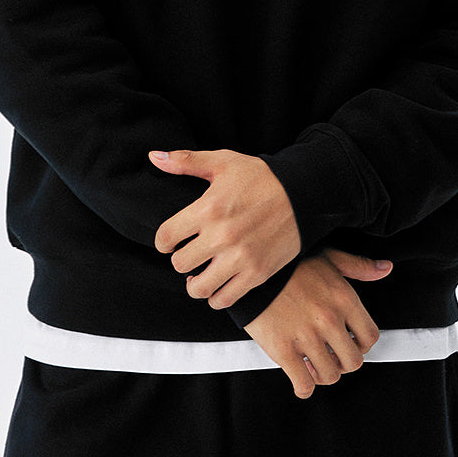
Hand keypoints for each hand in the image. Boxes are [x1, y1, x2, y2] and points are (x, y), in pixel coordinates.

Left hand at [150, 148, 301, 309]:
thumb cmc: (261, 177)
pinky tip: (218, 283)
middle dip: (180, 259)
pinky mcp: (257, 273)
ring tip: (200, 273)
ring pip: (198, 288)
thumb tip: (154, 157)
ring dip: (195, 283)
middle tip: (189, 253)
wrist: (304, 193)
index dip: (162, 241)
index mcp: (208, 208)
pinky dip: (216, 296)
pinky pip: (225, 299)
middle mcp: (222, 236)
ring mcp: (240, 258)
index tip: (170, 241)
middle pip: (180, 264)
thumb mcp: (223, 161)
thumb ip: (185, 161)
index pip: (166, 237)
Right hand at [241, 248, 393, 398]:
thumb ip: (358, 266)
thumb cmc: (290, 264)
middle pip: (353, 362)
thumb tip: (384, 269)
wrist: (252, 269)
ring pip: (330, 375)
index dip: (361, 345)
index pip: (370, 337)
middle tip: (331, 357)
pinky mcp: (284, 351)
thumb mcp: (329, 257)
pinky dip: (304, 387)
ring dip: (322, 374)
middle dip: (343, 363)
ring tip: (312, 364)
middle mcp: (329, 319)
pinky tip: (300, 377)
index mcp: (344, 299)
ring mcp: (307, 337)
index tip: (350, 344)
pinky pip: (304, 384)